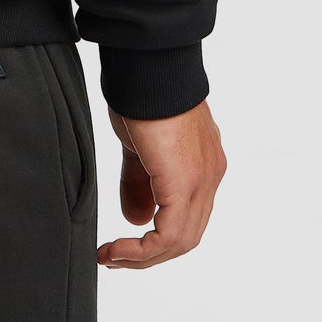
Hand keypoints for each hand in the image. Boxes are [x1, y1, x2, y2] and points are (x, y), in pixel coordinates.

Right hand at [98, 98, 226, 267]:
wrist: (148, 63)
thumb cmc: (140, 90)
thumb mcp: (138, 144)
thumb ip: (139, 182)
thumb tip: (136, 220)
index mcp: (202, 164)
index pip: (186, 217)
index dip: (156, 238)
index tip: (123, 244)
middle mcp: (210, 175)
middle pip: (185, 236)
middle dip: (148, 254)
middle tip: (114, 258)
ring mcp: (203, 180)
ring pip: (180, 241)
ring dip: (142, 257)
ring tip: (111, 257)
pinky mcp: (186, 182)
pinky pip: (169, 234)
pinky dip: (143, 249)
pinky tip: (117, 248)